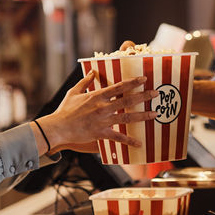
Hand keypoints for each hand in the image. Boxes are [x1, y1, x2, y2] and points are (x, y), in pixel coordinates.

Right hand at [39, 74, 156, 153]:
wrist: (58, 128)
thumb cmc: (65, 110)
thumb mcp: (74, 92)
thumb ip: (85, 82)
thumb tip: (93, 71)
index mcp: (97, 96)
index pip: (119, 87)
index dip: (133, 82)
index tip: (144, 79)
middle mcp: (103, 107)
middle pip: (128, 101)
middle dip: (144, 96)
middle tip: (156, 93)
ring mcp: (103, 120)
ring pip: (127, 118)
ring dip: (143, 116)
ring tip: (154, 114)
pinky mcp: (101, 133)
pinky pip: (118, 138)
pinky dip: (129, 141)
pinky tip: (140, 144)